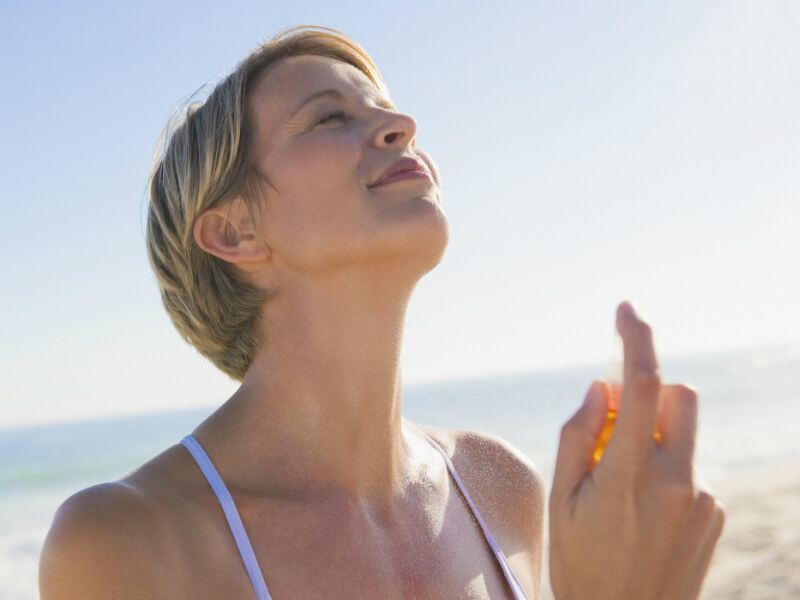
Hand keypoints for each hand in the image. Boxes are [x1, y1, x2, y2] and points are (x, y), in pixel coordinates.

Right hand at [548, 302, 724, 599]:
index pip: (644, 388)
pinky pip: (690, 464)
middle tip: (611, 417)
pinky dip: (664, 465)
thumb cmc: (580, 562)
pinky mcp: (716, 513)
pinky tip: (641, 506)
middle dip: (648, 390)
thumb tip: (603, 385)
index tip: (626, 310)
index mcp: (631, 478)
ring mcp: (704, 500)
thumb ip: (578, 435)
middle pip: (680, 396)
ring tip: (622, 477)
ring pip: (683, 431)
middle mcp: (678, 483)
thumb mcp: (560, 500)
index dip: (636, 339)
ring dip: (653, 432)